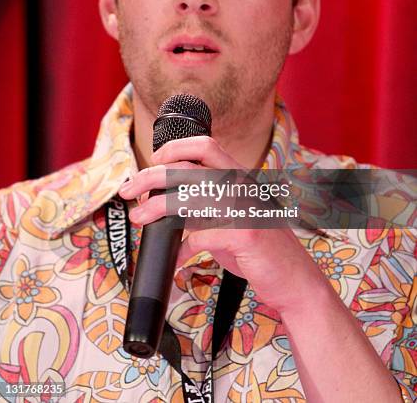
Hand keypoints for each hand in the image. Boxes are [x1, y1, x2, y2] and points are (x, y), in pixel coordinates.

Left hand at [119, 136, 327, 312]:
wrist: (295, 279)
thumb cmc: (260, 249)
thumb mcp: (233, 218)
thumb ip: (205, 208)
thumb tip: (162, 209)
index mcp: (239, 177)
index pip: (206, 145)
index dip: (175, 148)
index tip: (153, 161)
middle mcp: (242, 186)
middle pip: (188, 168)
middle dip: (152, 176)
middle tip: (130, 189)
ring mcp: (245, 208)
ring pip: (190, 196)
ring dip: (157, 207)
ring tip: (139, 217)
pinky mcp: (245, 234)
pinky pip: (201, 234)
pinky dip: (182, 246)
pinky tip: (177, 256)